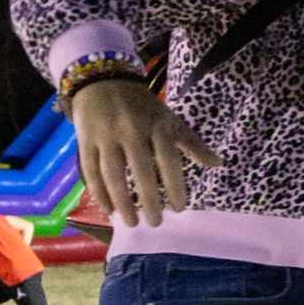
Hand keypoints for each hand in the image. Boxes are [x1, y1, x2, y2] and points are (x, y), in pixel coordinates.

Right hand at [71, 78, 217, 228]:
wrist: (104, 81)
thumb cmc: (142, 107)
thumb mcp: (169, 120)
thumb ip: (191, 143)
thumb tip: (218, 164)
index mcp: (156, 126)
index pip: (168, 160)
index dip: (174, 186)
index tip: (179, 208)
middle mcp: (131, 131)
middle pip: (141, 171)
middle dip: (150, 200)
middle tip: (156, 223)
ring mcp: (106, 136)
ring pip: (113, 174)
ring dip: (123, 202)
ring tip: (132, 222)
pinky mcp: (86, 140)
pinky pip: (91, 171)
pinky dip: (99, 193)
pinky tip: (109, 210)